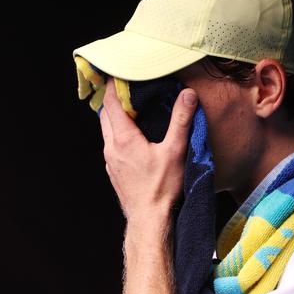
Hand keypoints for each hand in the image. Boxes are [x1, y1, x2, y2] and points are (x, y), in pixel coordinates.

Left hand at [99, 77, 197, 222]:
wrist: (150, 220)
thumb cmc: (163, 188)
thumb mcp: (176, 151)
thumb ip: (181, 120)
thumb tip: (188, 94)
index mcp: (123, 138)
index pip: (112, 102)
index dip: (115, 85)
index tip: (122, 73)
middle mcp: (111, 148)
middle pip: (105, 114)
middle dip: (115, 99)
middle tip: (130, 89)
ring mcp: (110, 161)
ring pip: (107, 131)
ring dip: (116, 118)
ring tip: (134, 111)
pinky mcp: (114, 172)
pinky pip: (112, 145)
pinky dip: (119, 134)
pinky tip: (136, 138)